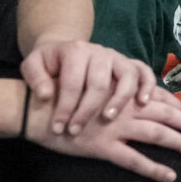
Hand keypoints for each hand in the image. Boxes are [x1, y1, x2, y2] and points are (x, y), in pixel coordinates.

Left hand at [21, 38, 152, 138]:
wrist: (64, 51)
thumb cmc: (49, 63)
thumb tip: (46, 94)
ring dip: (120, 99)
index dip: (65, 107)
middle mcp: (99, 51)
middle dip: (86, 110)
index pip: (72, 82)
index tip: (59, 128)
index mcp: (75, 51)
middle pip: (98, 82)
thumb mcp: (33, 64)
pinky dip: (147, 86)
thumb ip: (35, 77)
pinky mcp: (129, 64)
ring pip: (126, 76)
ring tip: (109, 118)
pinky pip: (144, 71)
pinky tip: (142, 103)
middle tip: (75, 130)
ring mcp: (117, 57)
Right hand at [27, 86, 180, 181]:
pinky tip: (169, 176)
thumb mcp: (86, 86)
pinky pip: (134, 160)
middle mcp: (122, 108)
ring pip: (155, 134)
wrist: (36, 107)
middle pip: (162, 114)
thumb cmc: (59, 95)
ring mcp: (115, 128)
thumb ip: (107, 89)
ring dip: (177, 142)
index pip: (153, 96)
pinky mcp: (104, 147)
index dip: (171, 103)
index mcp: (118, 92)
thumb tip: (124, 93)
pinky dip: (154, 168)